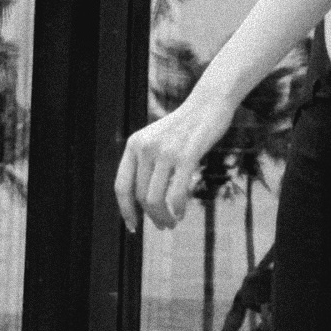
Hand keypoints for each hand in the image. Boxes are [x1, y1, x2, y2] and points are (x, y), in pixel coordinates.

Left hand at [114, 92, 232, 233]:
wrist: (208, 104)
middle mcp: (145, 148)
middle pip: (141, 196)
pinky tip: (182, 214)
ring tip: (172, 223)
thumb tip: (144, 199)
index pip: (122, 186)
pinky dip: (178, 209)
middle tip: (163, 226)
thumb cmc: (186, 127)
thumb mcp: (158, 140)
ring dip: (164, 217)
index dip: (126, 210)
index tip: (134, 227)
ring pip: (156, 198)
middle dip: (152, 217)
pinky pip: (176, 193)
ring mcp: (165, 152)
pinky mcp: (187, 156)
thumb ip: (149, 162)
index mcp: (134, 144)